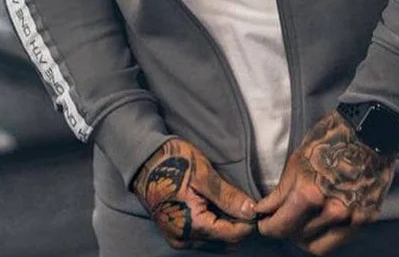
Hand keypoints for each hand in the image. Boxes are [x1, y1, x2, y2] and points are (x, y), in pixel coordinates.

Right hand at [131, 137, 257, 250]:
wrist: (143, 158)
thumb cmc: (172, 163)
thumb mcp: (203, 175)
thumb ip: (227, 196)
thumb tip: (251, 211)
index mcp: (193, 226)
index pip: (232, 235)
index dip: (247, 222)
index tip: (256, 206)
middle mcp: (184, 238)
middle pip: (224, 240)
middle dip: (237, 224)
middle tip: (243, 201)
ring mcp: (178, 236)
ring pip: (213, 239)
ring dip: (225, 224)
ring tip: (228, 201)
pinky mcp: (174, 231)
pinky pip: (202, 235)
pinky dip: (212, 223)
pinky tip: (214, 204)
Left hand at [256, 111, 394, 254]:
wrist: (370, 130)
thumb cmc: (332, 138)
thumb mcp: (298, 159)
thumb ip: (282, 191)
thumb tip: (265, 210)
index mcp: (310, 193)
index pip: (280, 226)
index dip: (267, 227)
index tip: (263, 222)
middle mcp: (331, 211)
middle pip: (296, 237)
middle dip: (283, 230)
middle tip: (278, 220)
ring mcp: (350, 218)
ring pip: (316, 246)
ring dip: (302, 237)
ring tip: (298, 223)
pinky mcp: (364, 220)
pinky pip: (337, 242)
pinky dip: (324, 238)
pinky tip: (318, 225)